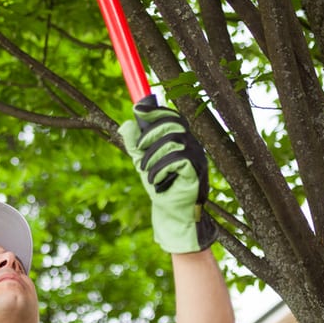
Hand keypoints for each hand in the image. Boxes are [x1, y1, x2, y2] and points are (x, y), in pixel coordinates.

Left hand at [118, 97, 215, 252]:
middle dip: (150, 134)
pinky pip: (177, 159)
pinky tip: (156, 180)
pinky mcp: (197, 171)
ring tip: (146, 171)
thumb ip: (135, 144)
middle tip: (138, 149)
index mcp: (180, 140)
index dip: (156, 111)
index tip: (137, 110)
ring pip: (173, 141)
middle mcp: (192, 145)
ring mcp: (197, 157)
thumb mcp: (142, 162)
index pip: (172, 117)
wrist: (170, 212)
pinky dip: (161, 168)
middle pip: (172, 124)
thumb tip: (126, 123)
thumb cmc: (159, 186)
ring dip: (153, 156)